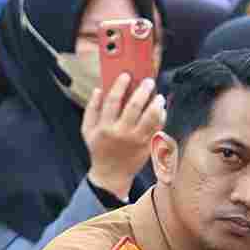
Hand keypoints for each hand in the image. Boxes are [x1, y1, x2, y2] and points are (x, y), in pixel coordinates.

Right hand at [82, 73, 163, 197]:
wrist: (111, 174)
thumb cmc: (99, 149)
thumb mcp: (88, 130)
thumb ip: (91, 109)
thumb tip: (98, 89)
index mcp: (105, 127)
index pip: (113, 101)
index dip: (120, 86)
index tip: (126, 75)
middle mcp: (122, 133)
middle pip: (134, 107)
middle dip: (143, 91)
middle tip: (148, 81)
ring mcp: (136, 140)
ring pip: (150, 118)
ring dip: (156, 104)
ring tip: (159, 96)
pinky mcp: (147, 146)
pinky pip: (158, 128)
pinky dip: (162, 117)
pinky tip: (161, 110)